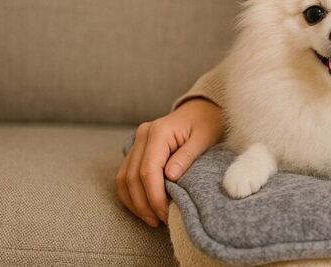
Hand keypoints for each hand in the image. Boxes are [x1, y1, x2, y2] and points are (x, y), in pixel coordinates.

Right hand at [115, 98, 223, 226]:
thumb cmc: (207, 123)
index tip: (164, 213)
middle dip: (143, 203)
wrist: (202, 109)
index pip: (148, 170)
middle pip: (132, 177)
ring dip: (134, 202)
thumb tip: (170, 177)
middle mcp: (143, 135)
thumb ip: (187, 155)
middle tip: (158, 221)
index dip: (154, 196)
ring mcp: (137, 142)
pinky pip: (125, 175)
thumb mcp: (205, 137)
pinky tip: (143, 207)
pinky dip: (130, 194)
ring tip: (151, 219)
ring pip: (123, 178)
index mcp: (159, 131)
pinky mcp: (137, 149)